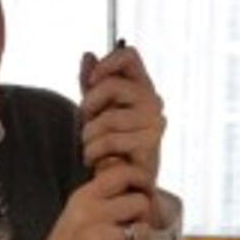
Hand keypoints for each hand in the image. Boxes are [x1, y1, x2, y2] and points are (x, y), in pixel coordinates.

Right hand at [24, 160, 155, 239]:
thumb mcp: (74, 212)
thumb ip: (100, 197)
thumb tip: (136, 185)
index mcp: (82, 197)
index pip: (123, 173)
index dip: (141, 180)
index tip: (144, 191)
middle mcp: (90, 213)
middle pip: (140, 201)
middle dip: (142, 216)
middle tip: (131, 227)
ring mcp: (101, 237)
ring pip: (144, 228)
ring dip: (139, 239)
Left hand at [78, 44, 166, 225]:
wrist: (122, 184)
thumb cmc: (111, 146)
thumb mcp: (97, 111)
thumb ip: (91, 85)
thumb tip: (88, 55)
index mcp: (142, 87)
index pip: (129, 56)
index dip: (106, 63)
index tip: (90, 82)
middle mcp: (153, 101)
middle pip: (112, 85)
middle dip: (89, 106)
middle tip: (86, 124)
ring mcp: (154, 123)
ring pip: (107, 117)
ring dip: (88, 136)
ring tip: (89, 147)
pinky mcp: (149, 146)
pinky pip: (110, 140)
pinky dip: (93, 152)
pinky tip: (94, 160)